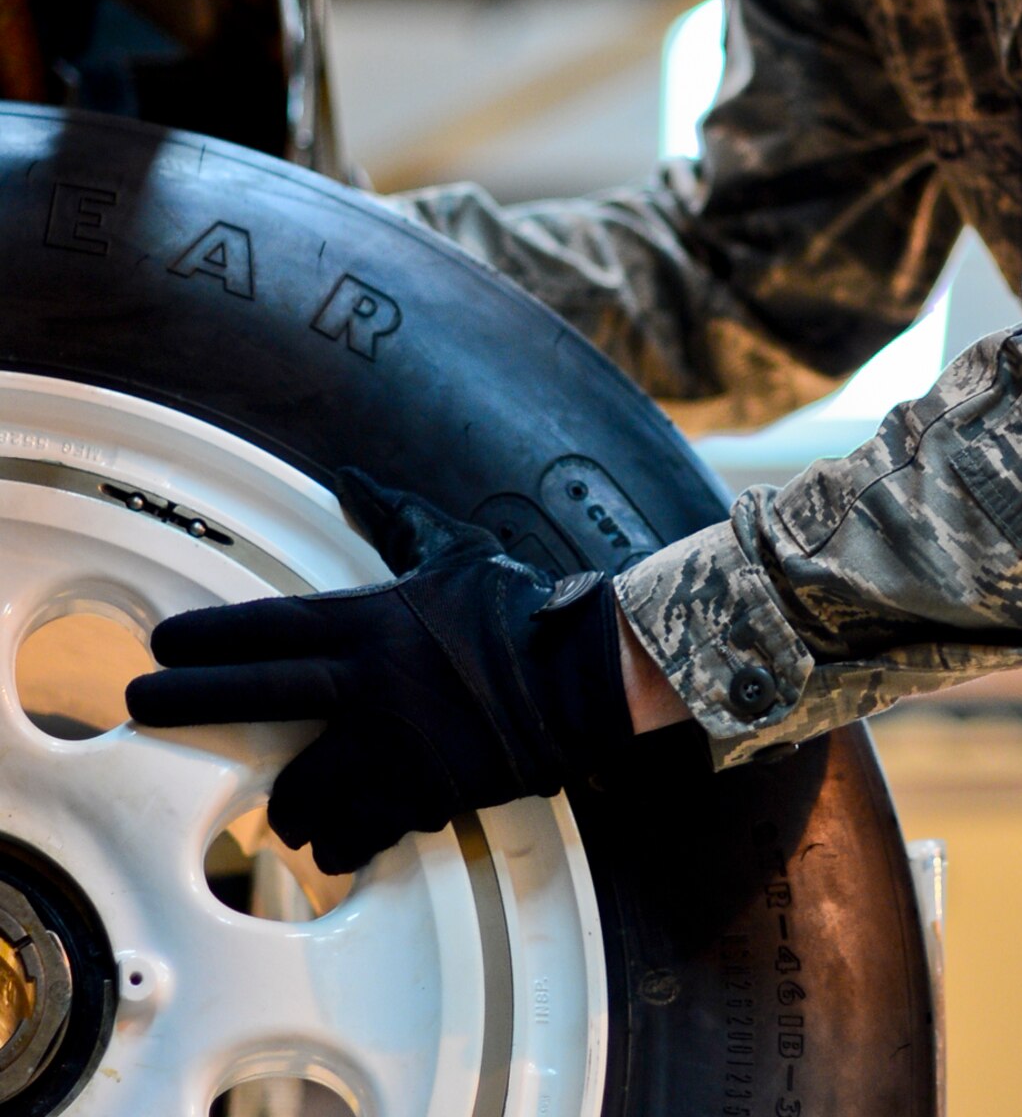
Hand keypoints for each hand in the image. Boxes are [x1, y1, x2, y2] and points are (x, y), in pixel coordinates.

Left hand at [126, 468, 633, 871]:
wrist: (579, 674)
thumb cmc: (517, 607)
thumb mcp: (452, 550)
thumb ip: (395, 519)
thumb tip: (355, 480)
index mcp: (373, 620)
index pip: (268, 627)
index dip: (208, 637)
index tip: (163, 643)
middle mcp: (368, 682)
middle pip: (253, 694)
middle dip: (186, 700)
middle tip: (140, 703)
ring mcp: (390, 744)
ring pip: (298, 787)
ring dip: (284, 802)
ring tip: (281, 808)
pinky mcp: (419, 794)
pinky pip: (355, 834)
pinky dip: (342, 842)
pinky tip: (338, 843)